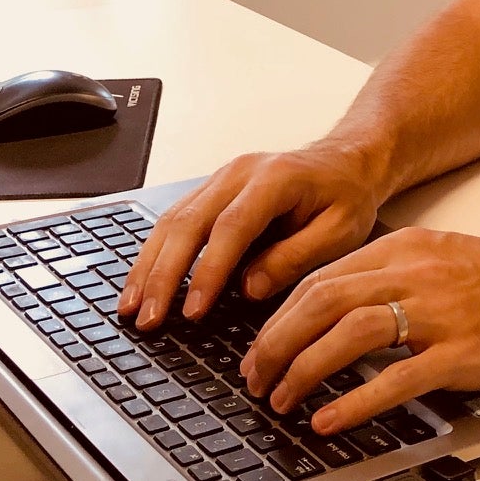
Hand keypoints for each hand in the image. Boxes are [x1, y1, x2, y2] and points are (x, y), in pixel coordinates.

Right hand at [119, 145, 382, 328]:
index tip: (193, 310)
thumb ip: (295, 258)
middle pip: (188, 223)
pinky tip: (142, 282)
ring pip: (172, 220)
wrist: (347, 162)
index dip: (208, 271)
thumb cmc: (346, 196)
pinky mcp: (212, 191)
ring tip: (132, 308)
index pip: (230, 228)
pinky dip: (154, 253)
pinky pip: (175, 220)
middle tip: (148, 318)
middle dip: (163, 274)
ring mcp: (221, 179)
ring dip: (148, 266)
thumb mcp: (340, 232)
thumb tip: (248, 288)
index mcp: (275, 179)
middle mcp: (239, 173)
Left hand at [240, 228, 479, 434]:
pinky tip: (330, 420)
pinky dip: (355, 402)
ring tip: (282, 398)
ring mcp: (438, 313)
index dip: (279, 316)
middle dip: (277, 343)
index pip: (321, 277)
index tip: (259, 346)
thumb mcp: (438, 256)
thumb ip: (387, 275)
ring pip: (350, 333)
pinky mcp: (461, 353)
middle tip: (256, 376)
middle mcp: (415, 274)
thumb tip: (330, 306)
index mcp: (404, 249)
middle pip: (323, 301)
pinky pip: (396, 378)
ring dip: (304, 369)